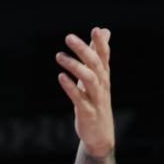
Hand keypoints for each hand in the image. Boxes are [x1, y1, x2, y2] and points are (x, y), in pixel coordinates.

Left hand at [56, 27, 112, 156]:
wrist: (100, 134)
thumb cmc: (96, 101)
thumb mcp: (98, 77)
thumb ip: (98, 54)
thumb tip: (104, 30)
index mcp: (104, 76)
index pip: (104, 56)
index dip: (101, 43)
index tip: (96, 29)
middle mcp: (102, 85)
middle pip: (95, 64)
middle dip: (83, 50)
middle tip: (69, 37)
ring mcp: (95, 98)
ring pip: (88, 79)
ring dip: (74, 66)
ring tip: (59, 56)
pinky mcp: (87, 111)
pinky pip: (78, 97)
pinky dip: (70, 87)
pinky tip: (60, 77)